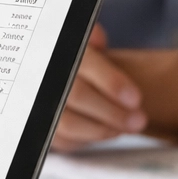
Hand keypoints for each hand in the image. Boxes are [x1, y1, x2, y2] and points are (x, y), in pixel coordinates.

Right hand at [51, 25, 146, 151]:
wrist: (40, 73)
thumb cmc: (72, 58)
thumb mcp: (83, 41)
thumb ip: (93, 37)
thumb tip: (98, 40)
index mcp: (56, 51)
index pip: (84, 64)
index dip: (112, 82)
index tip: (136, 98)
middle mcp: (43, 77)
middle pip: (78, 96)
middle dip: (113, 112)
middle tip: (139, 120)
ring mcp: (38, 105)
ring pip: (70, 124)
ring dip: (104, 129)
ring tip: (128, 127)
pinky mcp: (40, 129)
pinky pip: (64, 140)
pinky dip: (90, 139)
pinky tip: (110, 131)